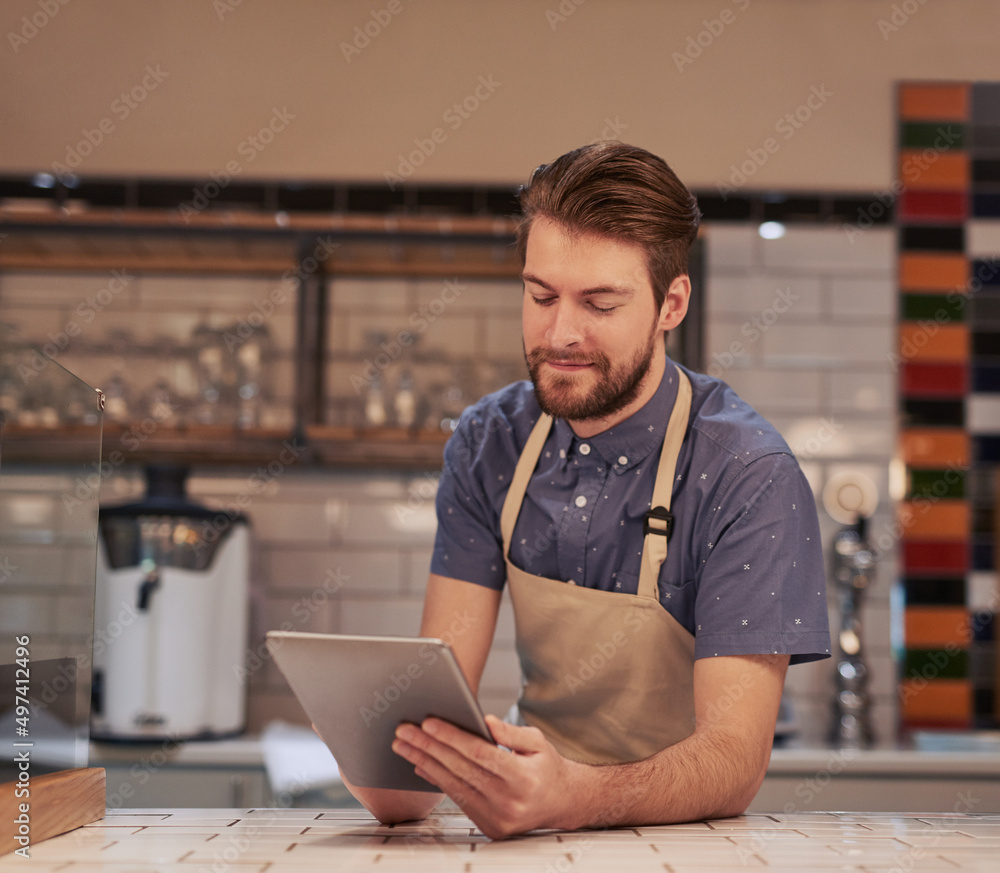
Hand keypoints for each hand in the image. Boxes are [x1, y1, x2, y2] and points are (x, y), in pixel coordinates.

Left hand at [391, 714, 587, 839]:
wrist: (561, 803)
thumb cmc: (547, 768)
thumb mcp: (537, 742)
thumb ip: (510, 732)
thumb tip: (484, 721)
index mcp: (522, 777)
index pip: (479, 753)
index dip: (451, 737)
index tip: (428, 722)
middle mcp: (508, 801)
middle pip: (459, 769)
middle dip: (428, 747)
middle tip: (405, 731)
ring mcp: (497, 817)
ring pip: (452, 785)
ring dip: (424, 763)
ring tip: (404, 746)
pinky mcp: (487, 826)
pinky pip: (457, 799)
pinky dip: (437, 780)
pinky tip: (421, 765)